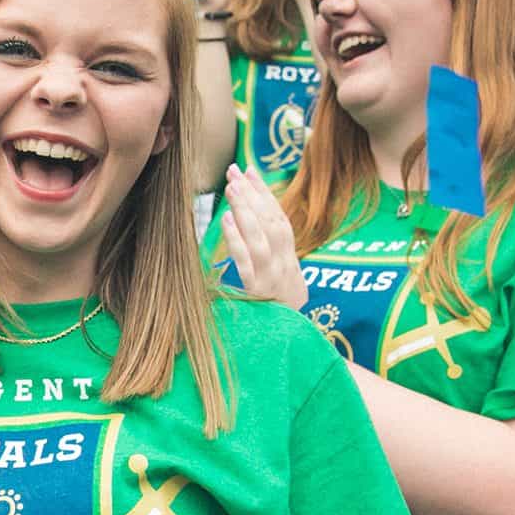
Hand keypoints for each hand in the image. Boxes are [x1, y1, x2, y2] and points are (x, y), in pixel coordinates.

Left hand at [219, 164, 307, 309]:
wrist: (290, 344)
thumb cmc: (278, 312)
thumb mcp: (280, 282)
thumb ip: (269, 256)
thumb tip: (251, 225)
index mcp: (289, 261)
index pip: (278, 219)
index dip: (265, 194)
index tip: (250, 170)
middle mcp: (284, 266)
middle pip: (271, 223)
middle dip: (253, 194)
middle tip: (234, 170)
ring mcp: (272, 279)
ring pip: (261, 239)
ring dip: (246, 211)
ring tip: (231, 187)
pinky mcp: (257, 293)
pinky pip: (247, 263)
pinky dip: (237, 240)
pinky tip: (225, 221)